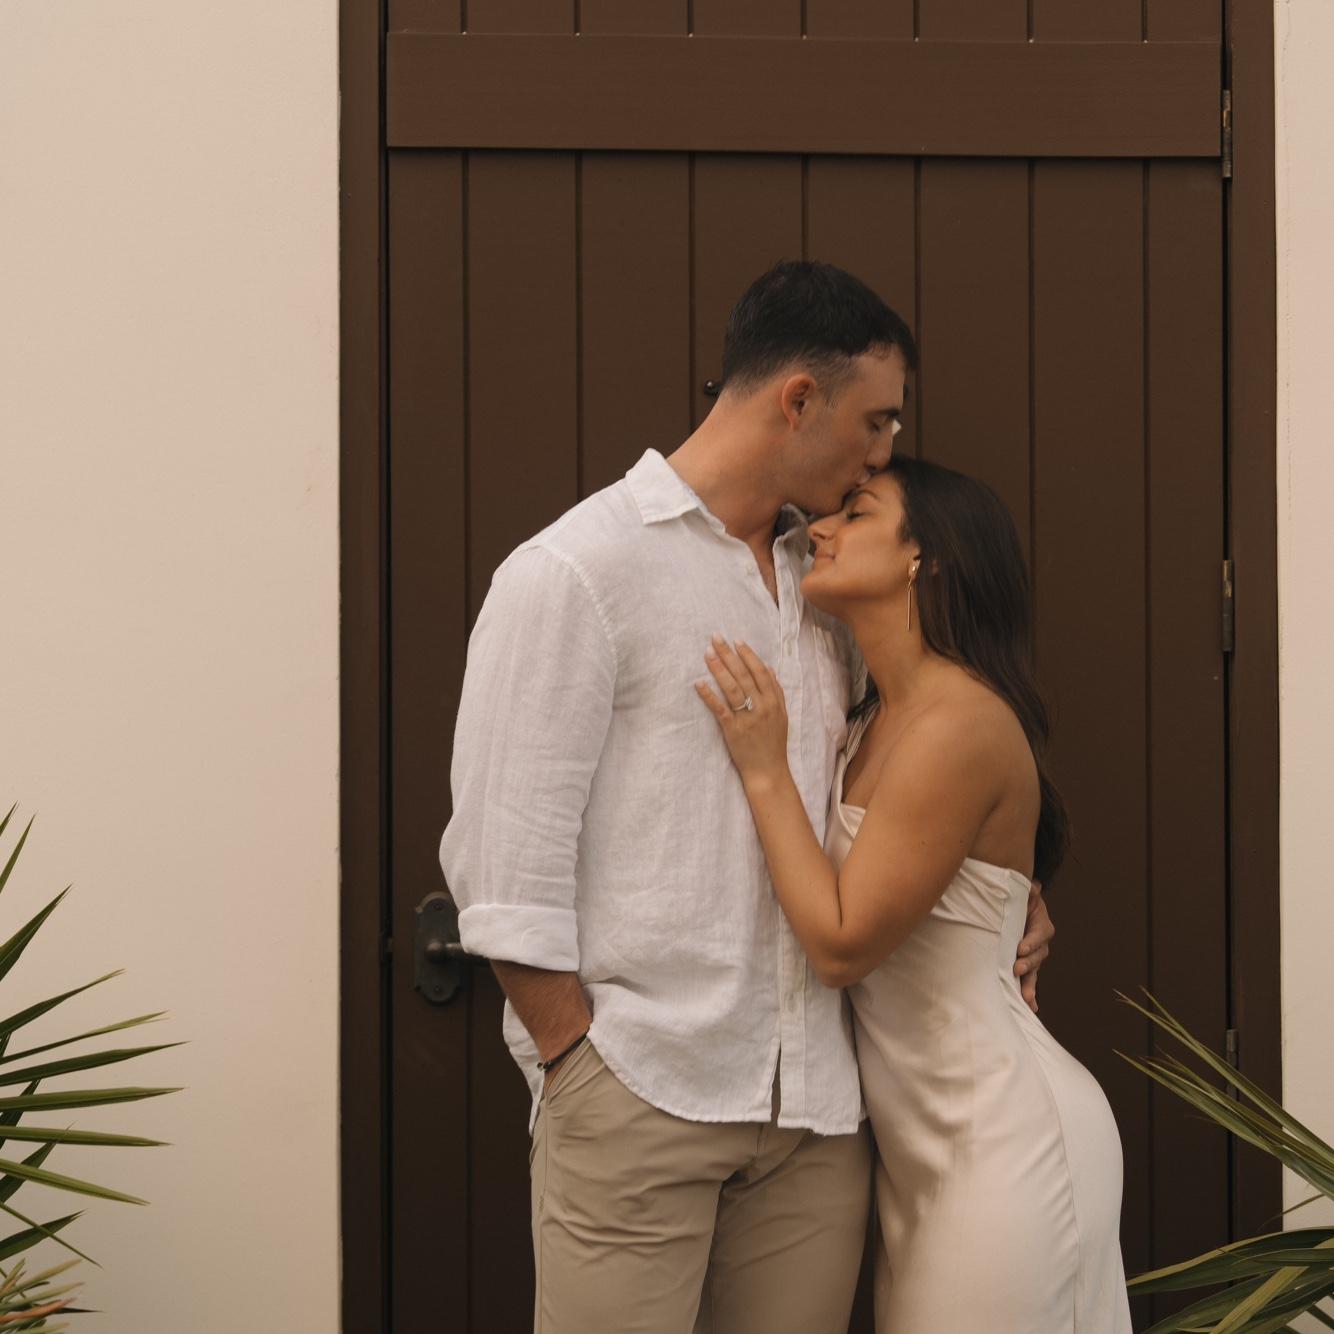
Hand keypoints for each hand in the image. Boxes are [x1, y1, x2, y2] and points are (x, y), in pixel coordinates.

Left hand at [695, 637, 789, 784]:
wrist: (768, 770)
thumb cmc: (774, 743)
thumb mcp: (782, 715)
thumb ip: (777, 691)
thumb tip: (769, 668)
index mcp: (773, 701)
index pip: (759, 671)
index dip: (747, 654)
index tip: (736, 640)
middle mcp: (761, 706)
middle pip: (743, 674)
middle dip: (729, 654)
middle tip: (716, 638)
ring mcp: (747, 718)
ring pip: (732, 688)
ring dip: (718, 669)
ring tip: (707, 654)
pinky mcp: (733, 730)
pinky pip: (719, 709)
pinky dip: (709, 695)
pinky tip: (698, 683)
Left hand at [1014, 880, 1052, 1012]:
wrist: (1018, 912)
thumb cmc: (1021, 902)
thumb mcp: (1024, 894)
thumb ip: (1028, 891)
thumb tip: (1033, 887)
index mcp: (1042, 926)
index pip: (1039, 934)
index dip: (1031, 942)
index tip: (1021, 948)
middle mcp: (1041, 944)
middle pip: (1037, 956)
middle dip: (1028, 963)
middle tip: (1017, 968)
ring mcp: (1034, 957)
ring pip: (1034, 972)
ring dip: (1030, 985)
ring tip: (1026, 998)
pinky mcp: (1026, 966)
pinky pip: (1029, 981)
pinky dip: (1030, 994)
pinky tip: (1030, 1007)